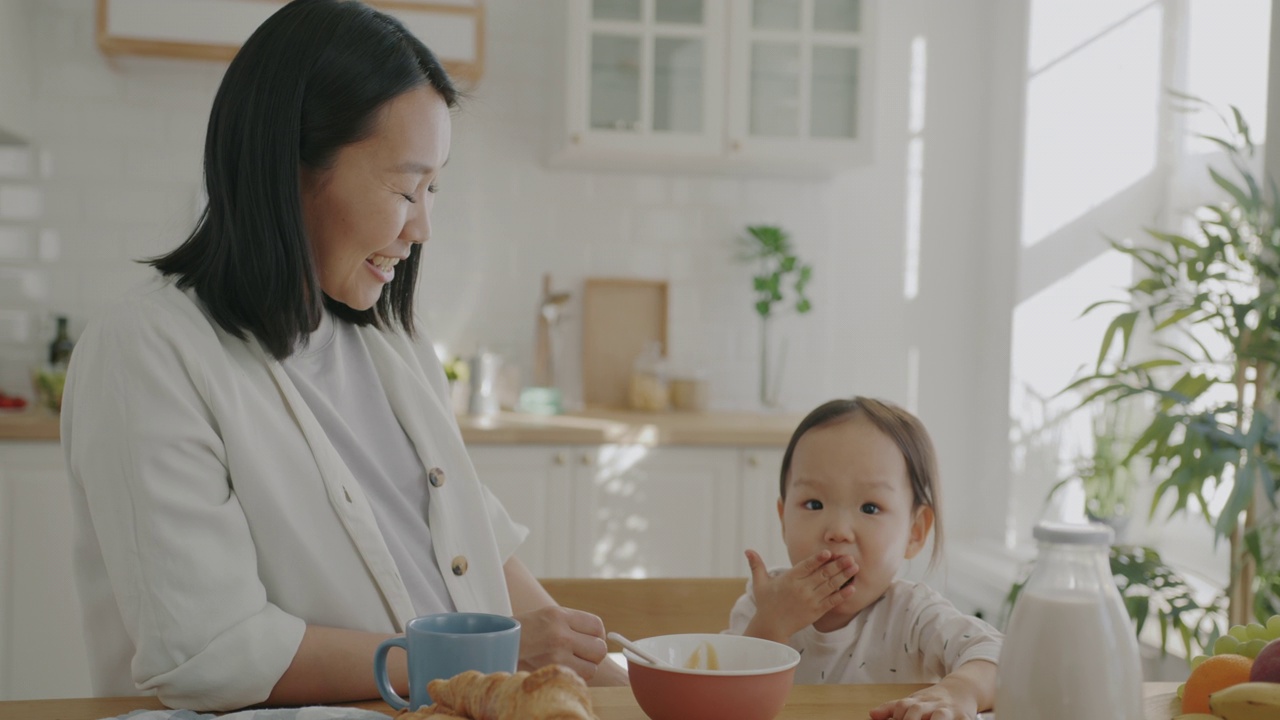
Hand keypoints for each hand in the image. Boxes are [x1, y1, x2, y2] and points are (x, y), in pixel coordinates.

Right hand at [513, 605, 609, 681]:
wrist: (496, 646)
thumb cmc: (524, 632)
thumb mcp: (547, 616)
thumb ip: (572, 623)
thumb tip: (599, 636)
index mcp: (559, 615)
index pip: (597, 626)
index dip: (597, 635)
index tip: (588, 640)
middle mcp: (559, 634)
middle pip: (599, 649)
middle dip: (593, 653)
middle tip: (580, 653)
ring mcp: (556, 656)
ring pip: (593, 668)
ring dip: (585, 667)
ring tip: (570, 662)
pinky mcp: (551, 673)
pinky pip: (578, 679)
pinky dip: (575, 676)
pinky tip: (562, 669)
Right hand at [741, 548, 856, 642]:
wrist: (771, 627)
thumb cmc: (766, 603)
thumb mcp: (760, 583)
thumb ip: (757, 565)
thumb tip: (747, 550)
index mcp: (789, 579)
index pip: (806, 566)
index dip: (817, 559)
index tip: (828, 553)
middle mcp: (801, 589)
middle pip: (822, 574)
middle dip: (838, 565)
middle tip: (850, 557)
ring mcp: (810, 601)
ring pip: (830, 586)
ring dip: (844, 576)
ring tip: (854, 567)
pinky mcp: (816, 611)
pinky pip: (832, 602)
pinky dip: (842, 595)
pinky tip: (852, 588)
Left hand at [869, 683, 977, 719]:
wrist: (962, 690)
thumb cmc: (932, 701)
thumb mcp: (913, 702)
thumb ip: (892, 708)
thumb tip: (872, 714)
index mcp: (918, 702)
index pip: (902, 706)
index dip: (896, 715)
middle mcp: (932, 705)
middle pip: (916, 710)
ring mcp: (948, 711)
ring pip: (939, 716)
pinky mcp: (965, 717)